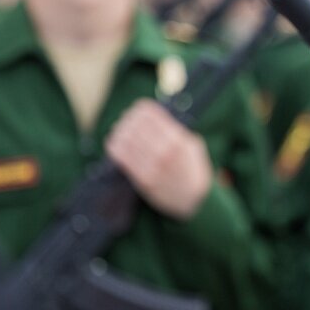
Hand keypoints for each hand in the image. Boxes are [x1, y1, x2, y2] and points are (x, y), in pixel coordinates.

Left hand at [105, 99, 212, 219]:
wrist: (194, 201)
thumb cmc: (192, 170)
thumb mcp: (192, 145)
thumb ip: (176, 130)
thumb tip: (154, 115)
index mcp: (178, 139)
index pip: (150, 114)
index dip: (140, 109)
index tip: (137, 110)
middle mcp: (165, 151)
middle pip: (135, 125)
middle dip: (128, 120)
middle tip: (126, 120)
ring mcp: (153, 166)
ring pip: (125, 139)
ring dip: (119, 132)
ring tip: (119, 131)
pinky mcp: (143, 179)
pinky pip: (121, 157)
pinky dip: (115, 147)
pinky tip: (115, 144)